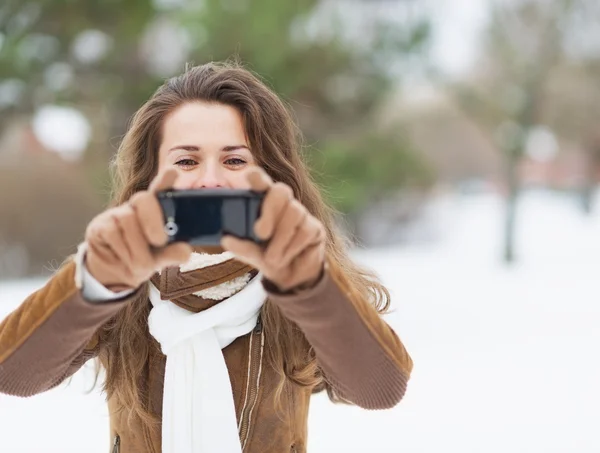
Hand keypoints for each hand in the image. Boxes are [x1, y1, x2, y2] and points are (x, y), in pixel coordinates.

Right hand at [85, 169, 192, 290]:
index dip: (166, 179)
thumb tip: (185, 251)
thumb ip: (172, 253)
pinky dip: (124, 251)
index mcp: (157, 210)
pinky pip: (113, 232)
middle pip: (144, 199)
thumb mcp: (160, 259)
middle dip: (153, 220)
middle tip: (160, 241)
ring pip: (128, 221)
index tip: (172, 172)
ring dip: (138, 249)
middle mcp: (136, 207)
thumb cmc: (142, 258)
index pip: (161, 189)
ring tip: (141, 263)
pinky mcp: (100, 225)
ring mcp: (116, 214)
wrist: (114, 271)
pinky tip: (125, 259)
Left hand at [221, 168, 326, 292]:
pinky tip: (285, 257)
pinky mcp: (314, 227)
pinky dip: (292, 247)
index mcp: (263, 203)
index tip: (251, 177)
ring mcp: (301, 214)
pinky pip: (305, 230)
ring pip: (294, 212)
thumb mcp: (252, 254)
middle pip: (281, 190)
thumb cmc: (268, 258)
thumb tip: (226, 239)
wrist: (291, 279)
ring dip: (280, 238)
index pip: (261, 182)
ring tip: (272, 258)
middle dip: (270, 210)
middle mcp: (283, 204)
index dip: (258, 176)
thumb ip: (242, 246)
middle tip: (260, 233)